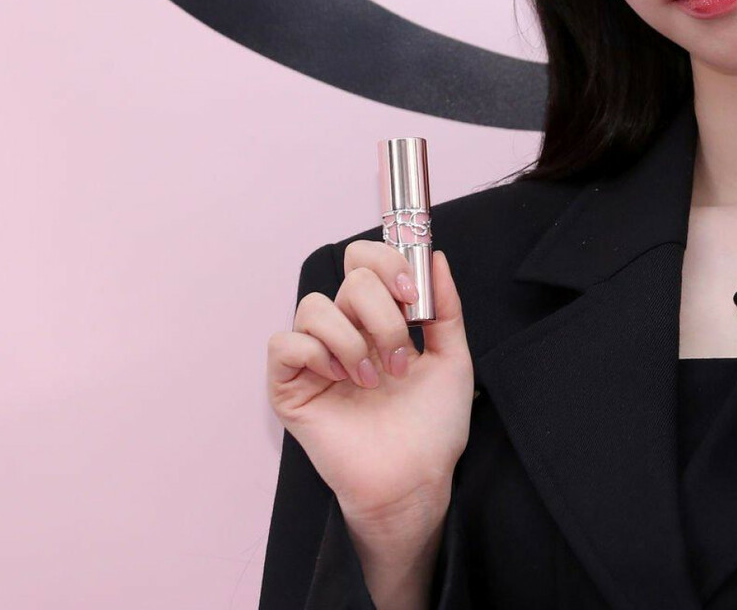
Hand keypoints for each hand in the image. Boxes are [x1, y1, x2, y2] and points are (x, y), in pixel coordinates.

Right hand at [266, 240, 474, 534]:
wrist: (415, 478)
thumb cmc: (433, 426)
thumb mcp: (452, 358)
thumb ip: (445, 307)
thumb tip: (437, 258)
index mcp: (379, 319)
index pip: (366, 261)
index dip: (387, 262)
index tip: (410, 295)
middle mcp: (346, 331)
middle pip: (349, 278)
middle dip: (382, 313)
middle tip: (401, 356)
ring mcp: (316, 358)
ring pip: (314, 306)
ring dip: (352, 339)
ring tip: (374, 380)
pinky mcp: (290, 387)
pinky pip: (284, 343)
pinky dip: (314, 352)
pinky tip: (340, 379)